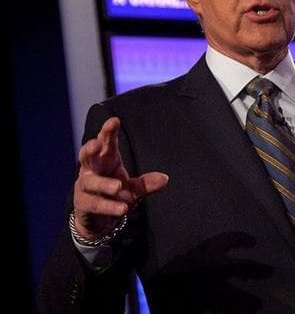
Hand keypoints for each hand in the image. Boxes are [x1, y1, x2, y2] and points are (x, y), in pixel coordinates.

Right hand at [73, 117, 168, 239]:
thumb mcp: (134, 188)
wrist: (100, 220)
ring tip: (118, 186)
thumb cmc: (116, 195)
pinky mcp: (82, 204)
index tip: (114, 121)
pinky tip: (121, 208)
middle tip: (97, 144)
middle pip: (87, 156)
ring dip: (104, 184)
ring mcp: (84, 187)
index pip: (106, 143)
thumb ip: (147, 183)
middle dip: (90, 148)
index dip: (108, 132)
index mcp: (106, 160)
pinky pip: (94, 203)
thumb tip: (165, 178)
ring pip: (90, 182)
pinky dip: (108, 206)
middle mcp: (91, 170)